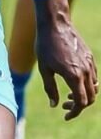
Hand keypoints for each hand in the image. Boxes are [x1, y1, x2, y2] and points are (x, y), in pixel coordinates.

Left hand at [35, 0, 97, 119]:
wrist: (55, 23)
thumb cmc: (45, 44)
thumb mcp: (44, 68)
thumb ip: (50, 88)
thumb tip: (54, 105)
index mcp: (74, 76)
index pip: (81, 102)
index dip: (74, 112)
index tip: (65, 115)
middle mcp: (86, 71)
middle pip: (91, 98)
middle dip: (78, 105)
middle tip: (64, 104)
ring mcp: (90, 64)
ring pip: (94, 87)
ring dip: (84, 95)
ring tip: (69, 94)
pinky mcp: (90, 57)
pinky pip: (93, 76)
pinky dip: (87, 84)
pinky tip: (74, 80)